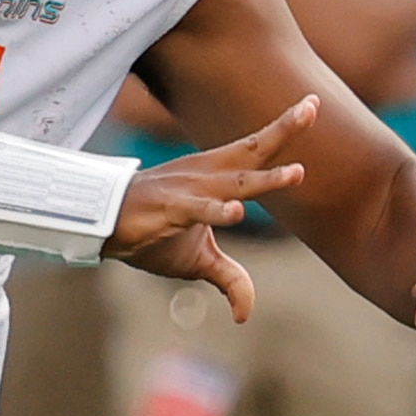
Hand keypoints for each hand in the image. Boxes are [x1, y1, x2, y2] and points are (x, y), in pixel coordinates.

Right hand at [108, 96, 314, 324]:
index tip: (313, 102)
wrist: (102, 226)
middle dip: (284, 131)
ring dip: (266, 180)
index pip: (256, 150)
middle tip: (312, 106)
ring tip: (298, 172)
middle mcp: (207, 177)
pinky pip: (196, 211)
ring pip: (234, 184)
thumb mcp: (199, 260)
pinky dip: (216, 212)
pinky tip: (237, 213)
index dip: (284, 129)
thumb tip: (244, 314)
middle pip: (253, 151)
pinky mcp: (169, 210)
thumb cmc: (152, 233)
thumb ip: (229, 278)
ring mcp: (189, 192)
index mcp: (216, 176)